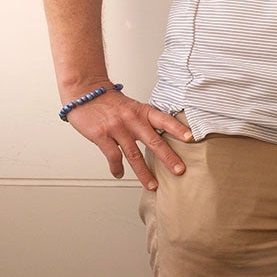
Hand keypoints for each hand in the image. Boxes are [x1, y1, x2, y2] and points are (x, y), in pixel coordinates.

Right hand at [65, 89, 192, 189]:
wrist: (84, 91)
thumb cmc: (110, 101)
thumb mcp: (133, 106)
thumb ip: (145, 121)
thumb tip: (162, 137)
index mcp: (142, 111)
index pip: (164, 120)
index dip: (178, 129)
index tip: (191, 138)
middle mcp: (132, 120)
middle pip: (154, 141)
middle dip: (168, 158)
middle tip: (180, 170)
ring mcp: (117, 128)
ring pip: (134, 154)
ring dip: (144, 173)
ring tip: (152, 185)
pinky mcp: (101, 135)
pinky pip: (113, 156)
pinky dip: (117, 168)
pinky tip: (120, 174)